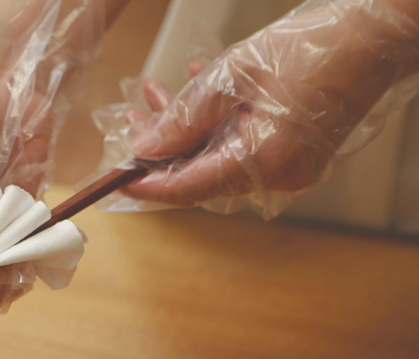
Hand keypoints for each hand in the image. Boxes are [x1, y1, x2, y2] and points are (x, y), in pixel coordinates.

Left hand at [121, 0, 418, 215]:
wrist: (376, 35)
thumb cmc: (313, 49)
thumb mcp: (231, 78)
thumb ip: (183, 119)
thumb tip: (145, 148)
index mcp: (263, 163)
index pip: (188, 187)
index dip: (148, 183)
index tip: (117, 176)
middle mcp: (276, 177)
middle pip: (199, 173)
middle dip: (162, 145)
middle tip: (135, 117)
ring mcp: (287, 168)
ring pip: (217, 157)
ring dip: (185, 128)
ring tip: (158, 93)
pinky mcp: (292, 154)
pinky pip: (240, 147)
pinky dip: (214, 124)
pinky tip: (196, 89)